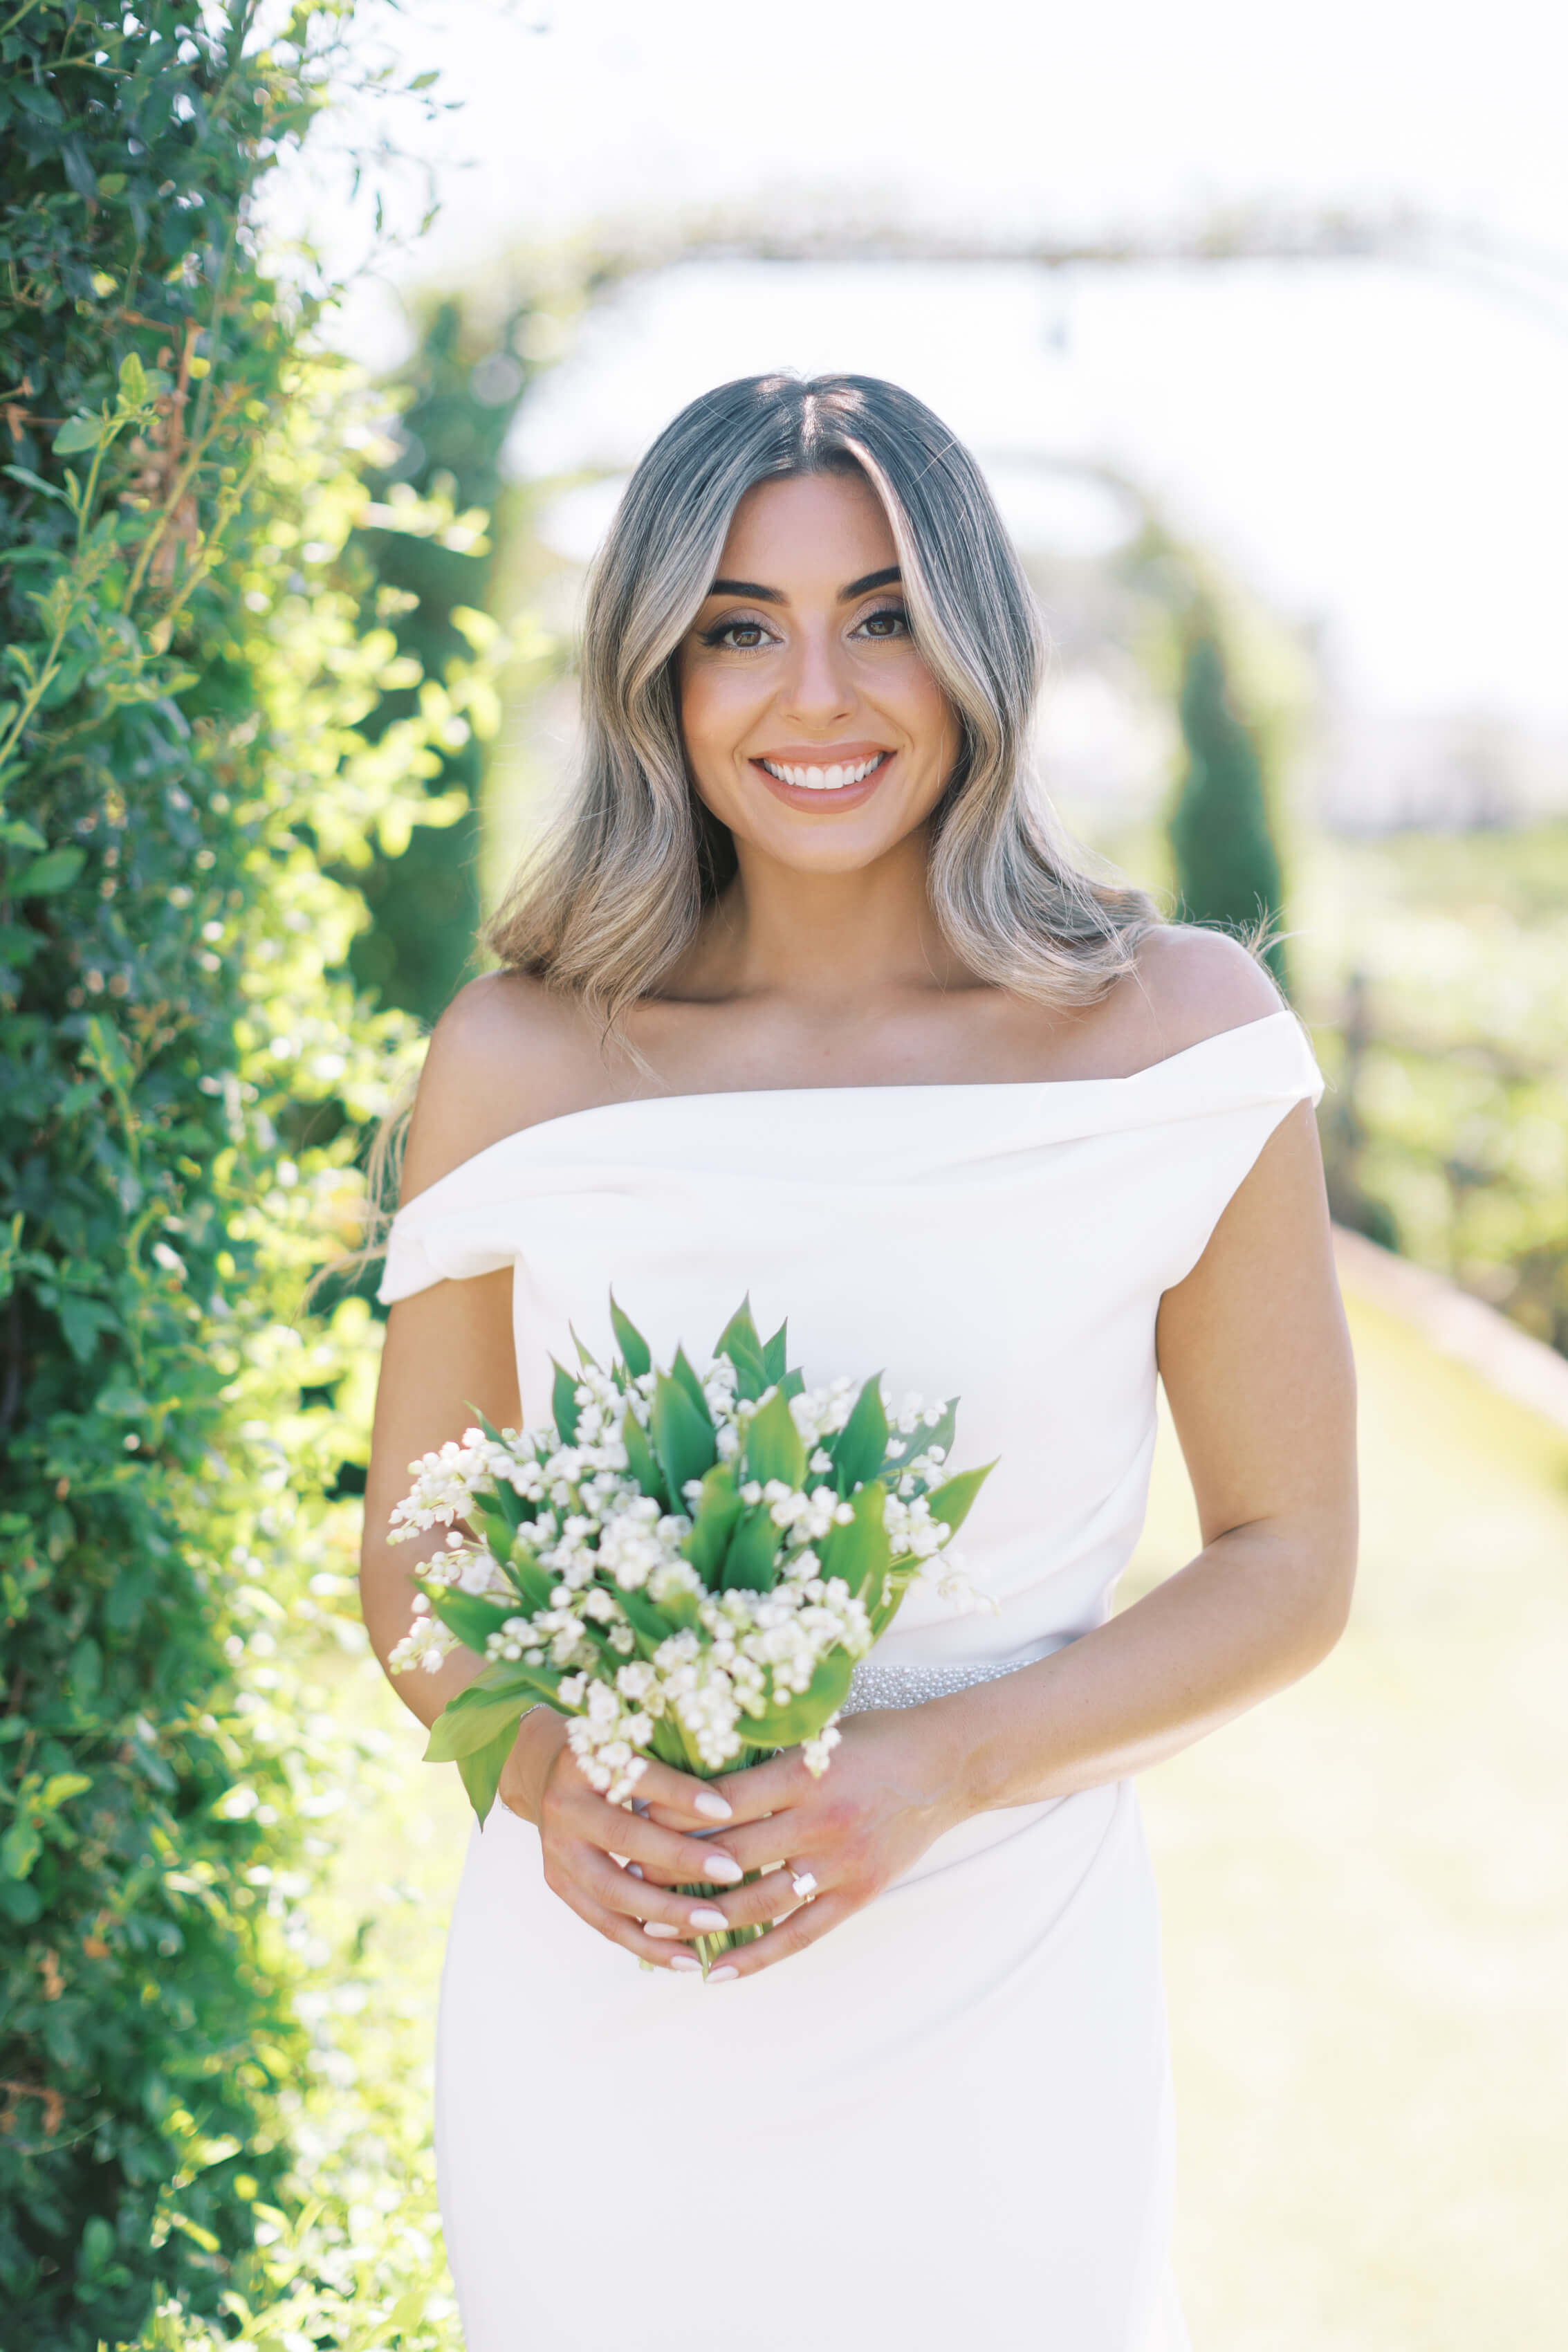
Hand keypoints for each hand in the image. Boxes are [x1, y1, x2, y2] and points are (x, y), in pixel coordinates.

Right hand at [497, 1709, 749, 1974]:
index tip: (726, 1808)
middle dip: (679, 1858)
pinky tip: (686, 1957)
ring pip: (611, 1891)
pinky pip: (603, 1923)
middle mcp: (564, 1804)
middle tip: (731, 1871)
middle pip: (623, 1837)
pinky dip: (646, 1943)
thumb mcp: (631, 1738)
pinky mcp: (558, 1882)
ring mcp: (556, 1849)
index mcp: (585, 1758)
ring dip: (666, 1911)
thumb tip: (739, 1785)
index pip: (637, 1776)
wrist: (540, 1769)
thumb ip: (673, 1755)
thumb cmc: (610, 1751)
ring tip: (715, 1922)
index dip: (680, 1792)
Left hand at [648, 1706, 970, 1981]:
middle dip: (673, 1869)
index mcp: (803, 1772)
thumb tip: (691, 1771)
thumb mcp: (818, 1733)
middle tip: (625, 1877)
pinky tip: (716, 1971)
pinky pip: (800, 1934)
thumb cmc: (875, 1738)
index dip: (672, 1814)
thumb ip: (764, 1756)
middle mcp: (820, 1820)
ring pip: (759, 1902)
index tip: (630, 1821)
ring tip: (654, 1931)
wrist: (949, 1766)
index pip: (722, 1800)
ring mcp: (841, 1863)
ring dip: (703, 1921)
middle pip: (732, 1854)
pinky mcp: (859, 1894)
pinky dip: (756, 1956)